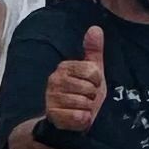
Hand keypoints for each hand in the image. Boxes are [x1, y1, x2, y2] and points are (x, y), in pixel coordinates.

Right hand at [42, 27, 106, 143]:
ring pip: (84, 103)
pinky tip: (77, 119)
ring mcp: (50, 98)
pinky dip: (83, 120)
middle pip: (89, 88)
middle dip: (92, 97)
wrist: (70, 120)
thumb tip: (95, 28)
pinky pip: (79, 117)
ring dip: (88, 109)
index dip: (97, 82)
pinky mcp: (52, 115)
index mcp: (64, 67)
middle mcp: (54, 80)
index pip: (93, 71)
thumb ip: (93, 50)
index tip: (92, 85)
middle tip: (85, 99)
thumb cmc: (84, 94)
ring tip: (81, 109)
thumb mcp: (92, 71)